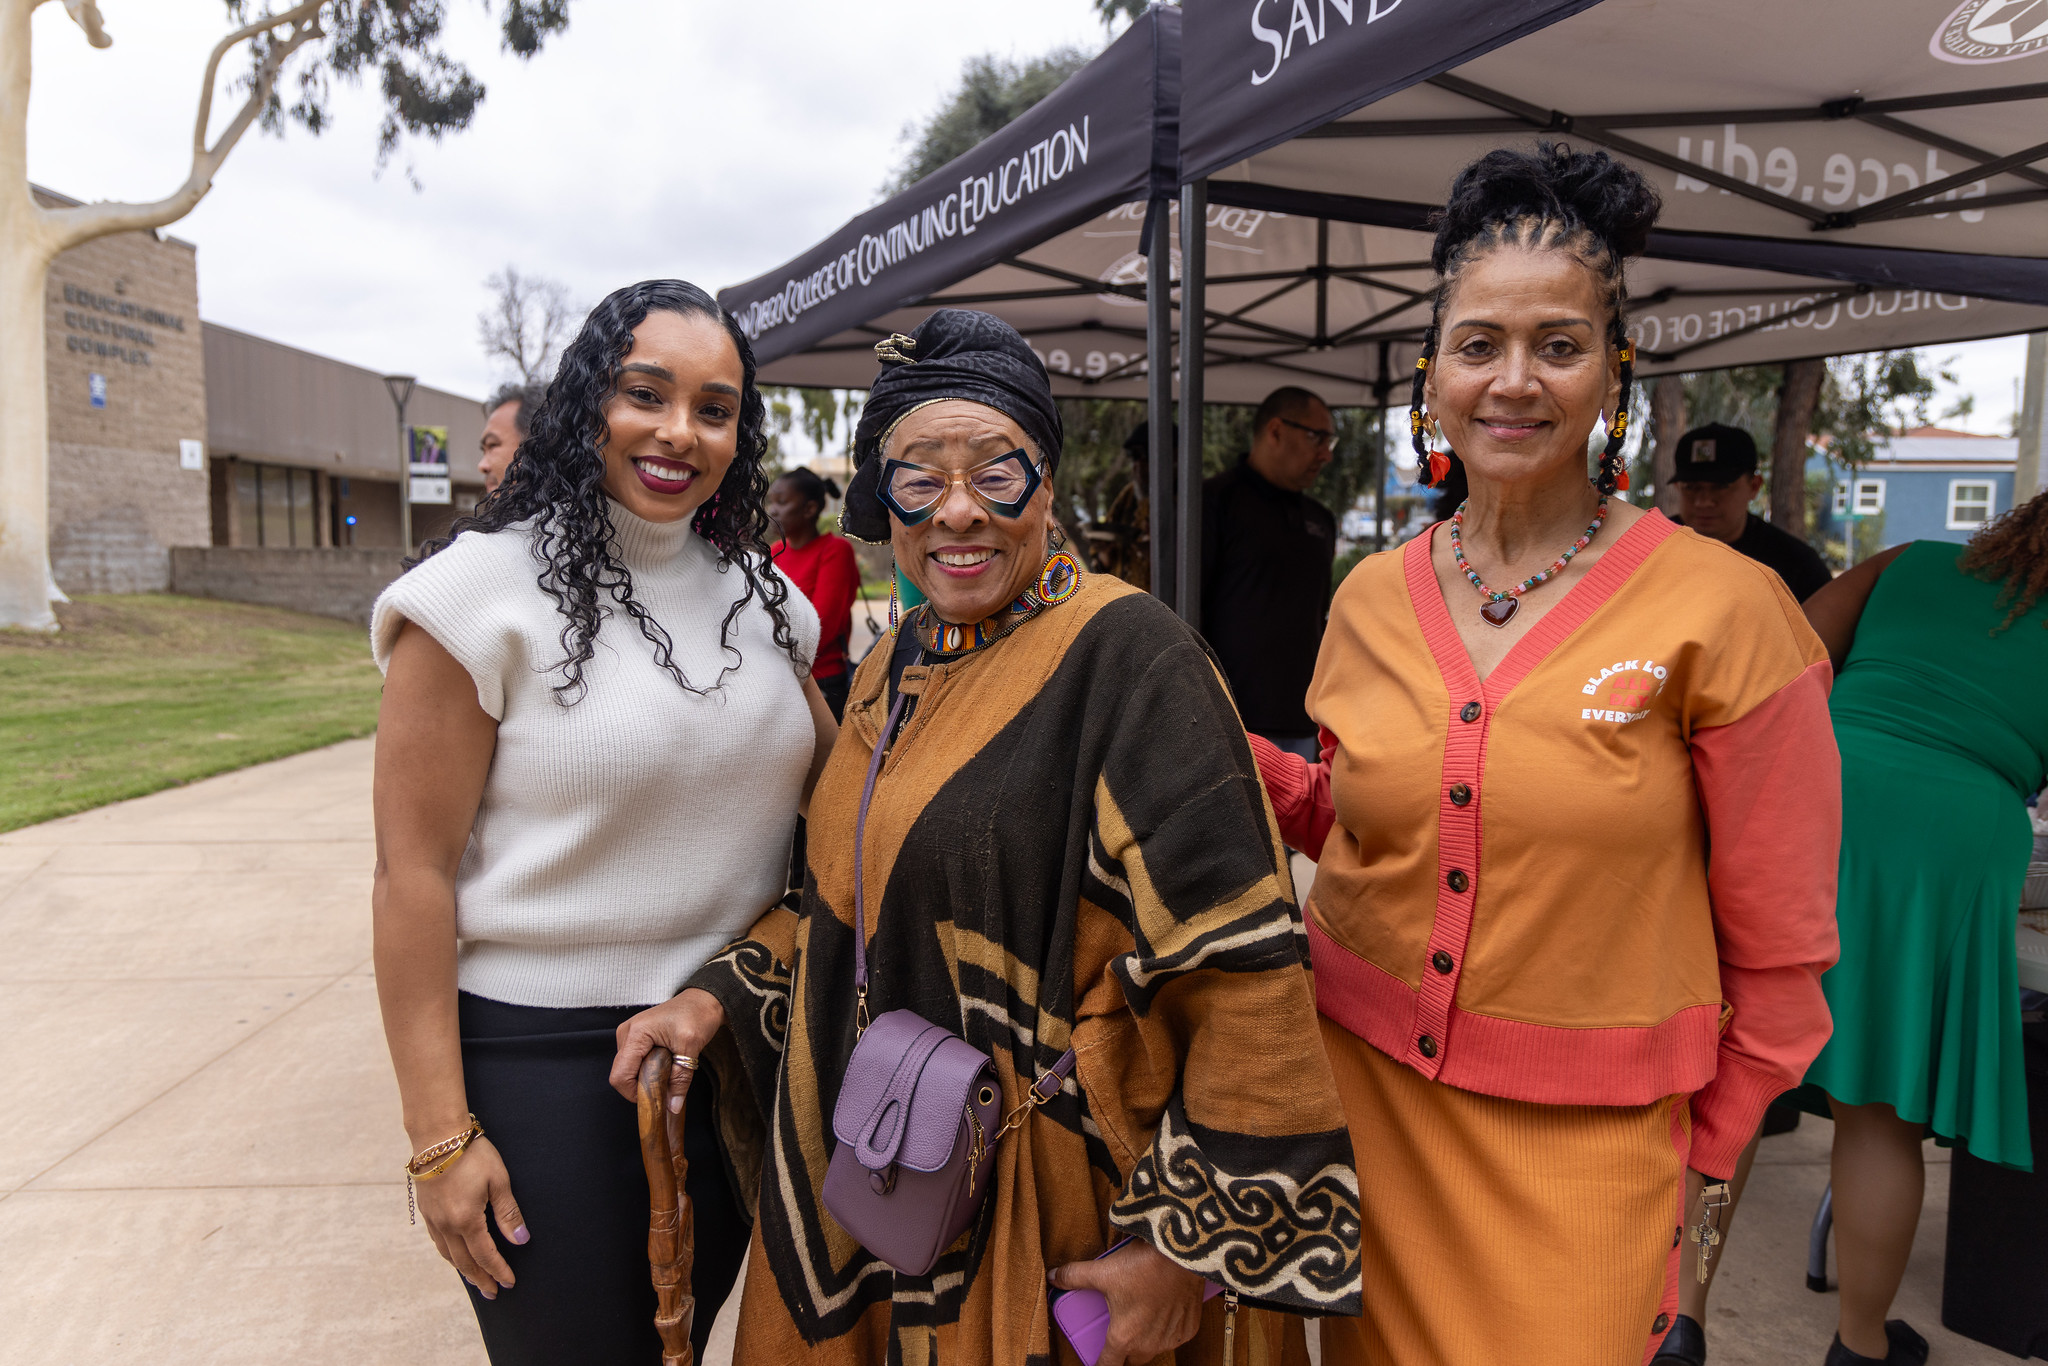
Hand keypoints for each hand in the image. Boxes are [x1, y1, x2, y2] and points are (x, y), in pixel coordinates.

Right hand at [414, 1136, 524, 1298]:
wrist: (437, 1137)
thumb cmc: (472, 1154)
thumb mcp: (498, 1180)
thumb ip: (508, 1213)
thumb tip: (520, 1240)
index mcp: (466, 1220)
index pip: (485, 1255)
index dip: (498, 1271)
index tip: (509, 1283)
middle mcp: (446, 1225)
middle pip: (464, 1262)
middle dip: (480, 1279)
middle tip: (492, 1293)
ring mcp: (433, 1219)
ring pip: (448, 1254)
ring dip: (463, 1270)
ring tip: (475, 1280)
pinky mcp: (426, 1210)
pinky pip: (437, 1241)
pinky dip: (449, 1255)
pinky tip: (454, 1255)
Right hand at [610, 987, 725, 1110]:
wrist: (703, 999)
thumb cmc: (697, 1015)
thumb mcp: (691, 1049)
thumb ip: (680, 1079)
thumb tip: (672, 1107)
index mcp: (635, 1033)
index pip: (620, 1076)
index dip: (635, 1093)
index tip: (657, 1097)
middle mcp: (626, 1034)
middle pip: (622, 1075)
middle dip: (642, 1087)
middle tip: (668, 1084)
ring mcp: (629, 1036)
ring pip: (628, 1071)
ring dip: (646, 1078)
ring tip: (669, 1069)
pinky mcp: (635, 1039)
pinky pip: (634, 1064)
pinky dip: (648, 1071)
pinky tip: (665, 1065)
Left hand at [1049, 1239, 1205, 1365]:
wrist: (1181, 1255)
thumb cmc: (1142, 1266)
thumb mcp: (1102, 1271)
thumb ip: (1074, 1276)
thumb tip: (1053, 1276)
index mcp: (1124, 1338)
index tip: (1096, 1363)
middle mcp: (1148, 1345)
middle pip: (1132, 1360)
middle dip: (1124, 1352)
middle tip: (1119, 1333)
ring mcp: (1171, 1339)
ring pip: (1154, 1349)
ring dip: (1146, 1340)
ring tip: (1141, 1318)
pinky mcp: (1189, 1329)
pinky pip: (1174, 1337)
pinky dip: (1168, 1329)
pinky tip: (1163, 1310)